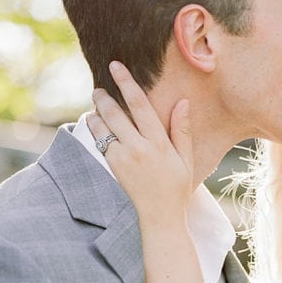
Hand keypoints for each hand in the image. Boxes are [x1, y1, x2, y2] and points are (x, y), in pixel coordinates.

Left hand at [87, 61, 192, 228]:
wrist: (160, 215)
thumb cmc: (177, 186)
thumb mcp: (186, 158)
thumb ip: (182, 130)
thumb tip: (183, 102)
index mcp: (158, 143)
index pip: (139, 105)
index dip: (126, 83)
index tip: (115, 66)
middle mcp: (138, 148)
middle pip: (114, 113)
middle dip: (103, 97)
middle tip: (98, 88)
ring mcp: (122, 158)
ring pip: (101, 127)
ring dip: (96, 113)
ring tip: (97, 105)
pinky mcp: (113, 166)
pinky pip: (99, 141)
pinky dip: (95, 130)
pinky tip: (96, 123)